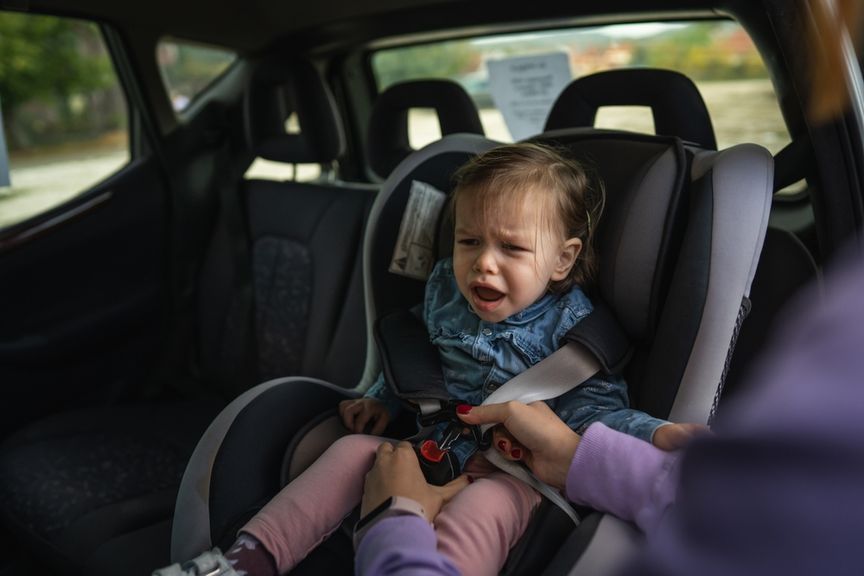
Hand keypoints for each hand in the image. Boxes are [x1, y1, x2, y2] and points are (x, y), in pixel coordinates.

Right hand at [339, 398, 390, 434]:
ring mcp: (354, 401)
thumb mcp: (384, 419)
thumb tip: (370, 436)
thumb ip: (378, 428)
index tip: (360, 435)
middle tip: (353, 430)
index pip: (360, 420)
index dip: (358, 430)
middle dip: (348, 423)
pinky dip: (342, 413)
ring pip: (343, 407)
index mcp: (370, 408)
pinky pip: (342, 405)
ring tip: (350, 425)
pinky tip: (348, 419)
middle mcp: (361, 402)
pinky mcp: (350, 401)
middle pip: (348, 411)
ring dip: (344, 418)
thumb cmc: (380, 413)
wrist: (380, 402)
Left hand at [361, 441, 468, 522]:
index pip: (405, 445)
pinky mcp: (363, 490)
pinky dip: (377, 484)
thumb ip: (455, 486)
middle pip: (386, 448)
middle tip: (404, 469)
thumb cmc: (416, 507)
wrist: (393, 529)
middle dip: (393, 455)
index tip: (416, 461)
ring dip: (384, 468)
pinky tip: (386, 495)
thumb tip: (468, 480)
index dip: (411, 452)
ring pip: (376, 463)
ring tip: (396, 483)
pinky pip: (370, 480)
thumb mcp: (439, 497)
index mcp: (403, 457)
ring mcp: (371, 475)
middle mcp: (384, 461)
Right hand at [459, 401, 579, 489]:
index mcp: (524, 406)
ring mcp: (524, 440)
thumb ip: (486, 412)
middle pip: (495, 426)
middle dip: (495, 433)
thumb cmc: (538, 428)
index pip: (497, 408)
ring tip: (514, 449)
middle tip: (503, 438)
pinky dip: (508, 455)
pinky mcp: (523, 457)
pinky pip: (505, 454)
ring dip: (503, 445)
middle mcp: (524, 422)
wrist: (560, 458)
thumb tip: (460, 412)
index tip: (469, 422)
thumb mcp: (511, 411)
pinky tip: (517, 457)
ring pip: (498, 441)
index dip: (483, 415)